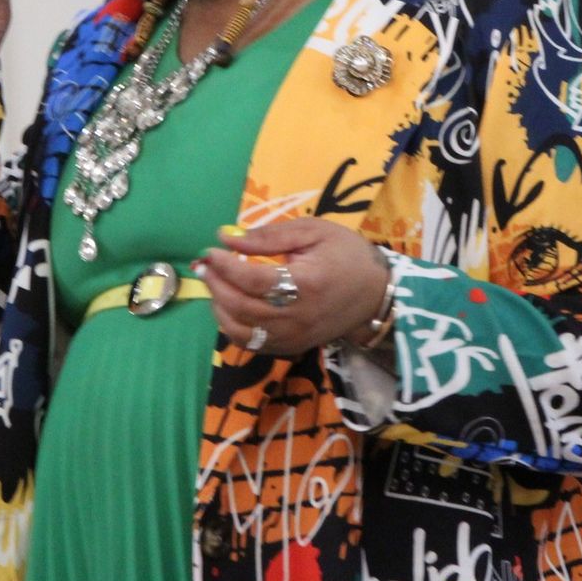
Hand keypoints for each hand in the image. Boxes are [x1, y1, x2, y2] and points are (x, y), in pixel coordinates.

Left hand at [196, 219, 390, 356]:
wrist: (376, 294)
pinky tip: (230, 306)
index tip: (211, 250)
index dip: (225, 265)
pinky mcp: (292, 348)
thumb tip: (227, 237)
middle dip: (215, 285)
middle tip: (205, 265)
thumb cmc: (347, 255)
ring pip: (240, 332)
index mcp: (306, 284)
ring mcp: (294, 338)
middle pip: (241, 307)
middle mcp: (298, 317)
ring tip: (215, 284)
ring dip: (219, 308)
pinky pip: (251, 345)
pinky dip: (233, 327)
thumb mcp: (314, 232)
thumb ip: (270, 236)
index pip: (252, 280)